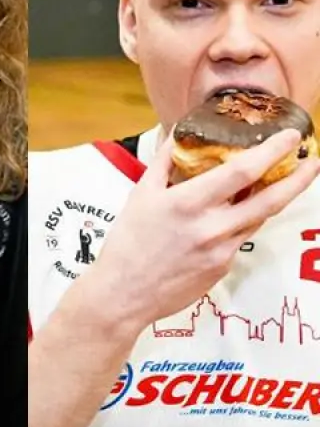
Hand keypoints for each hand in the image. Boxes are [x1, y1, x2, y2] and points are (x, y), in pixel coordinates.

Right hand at [91, 129, 319, 329]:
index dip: (271, 151)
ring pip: (260, 217)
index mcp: (188, 203)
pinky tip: (234, 214)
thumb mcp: (140, 195)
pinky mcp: (224, 267)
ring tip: (287, 180)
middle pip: (270, 199)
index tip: (289, 137)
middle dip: (299, 178)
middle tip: (314, 161)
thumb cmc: (128, 242)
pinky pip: (240, 237)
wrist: (125, 293)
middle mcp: (211, 226)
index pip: (242, 171)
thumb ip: (164, 162)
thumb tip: (179, 133)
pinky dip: (242, 221)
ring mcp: (222, 249)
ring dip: (277, 197)